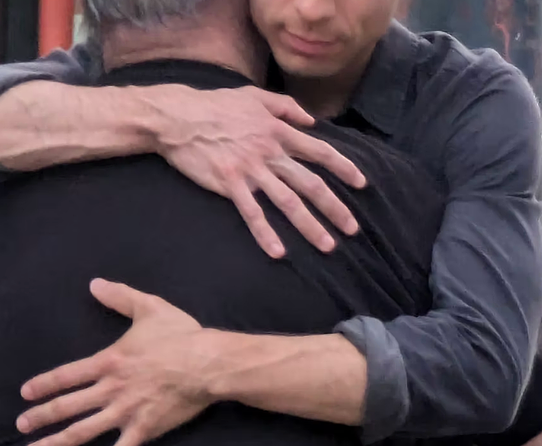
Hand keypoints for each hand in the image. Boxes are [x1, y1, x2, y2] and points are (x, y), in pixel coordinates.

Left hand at [17, 279, 216, 445]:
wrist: (208, 363)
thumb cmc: (181, 335)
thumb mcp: (149, 307)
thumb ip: (120, 296)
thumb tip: (94, 284)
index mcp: (109, 361)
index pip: (66, 375)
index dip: (43, 385)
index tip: (25, 394)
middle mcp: (110, 389)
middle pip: (67, 405)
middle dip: (40, 417)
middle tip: (20, 427)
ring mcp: (125, 412)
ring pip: (83, 431)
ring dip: (55, 444)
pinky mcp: (143, 430)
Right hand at [149, 85, 365, 256]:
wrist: (179, 118)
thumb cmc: (215, 105)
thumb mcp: (255, 96)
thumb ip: (286, 107)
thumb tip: (311, 121)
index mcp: (279, 132)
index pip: (320, 152)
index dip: (344, 168)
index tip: (362, 184)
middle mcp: (270, 153)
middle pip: (310, 184)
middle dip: (335, 208)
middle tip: (352, 229)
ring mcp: (251, 171)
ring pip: (288, 202)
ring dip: (310, 226)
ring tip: (327, 246)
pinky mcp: (230, 184)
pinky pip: (252, 213)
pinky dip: (266, 234)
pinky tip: (278, 252)